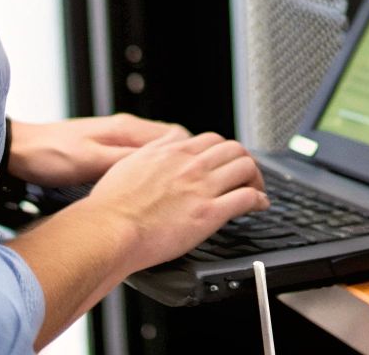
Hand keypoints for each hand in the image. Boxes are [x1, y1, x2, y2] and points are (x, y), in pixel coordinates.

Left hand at [8, 113, 183, 187]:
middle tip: (195, 183)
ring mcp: (114, 139)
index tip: (203, 170)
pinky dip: (149, 170)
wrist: (19, 150)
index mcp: (126, 129)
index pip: (175, 135)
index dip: (192, 153)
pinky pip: (138, 158)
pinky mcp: (104, 150)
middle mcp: (124, 130)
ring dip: (167, 166)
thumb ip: (125, 163)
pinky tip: (148, 186)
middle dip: (184, 161)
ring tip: (177, 187)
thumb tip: (158, 164)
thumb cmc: (49, 155)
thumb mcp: (91, 162)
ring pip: (154, 151)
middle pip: (169, 143)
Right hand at [85, 131, 269, 272]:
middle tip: (246, 175)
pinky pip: (246, 198)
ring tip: (257, 189)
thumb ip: (148, 155)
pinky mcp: (209, 213)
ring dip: (256, 177)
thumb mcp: (127, 164)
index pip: (211, 140)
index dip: (223, 151)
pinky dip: (259, 199)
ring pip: (245, 167)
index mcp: (171, 152)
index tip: (225, 162)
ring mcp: (202, 187)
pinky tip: (260, 205)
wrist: (109, 229)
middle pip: (234, 149)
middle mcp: (190, 165)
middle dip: (244, 160)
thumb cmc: (110, 206)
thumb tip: (155, 151)